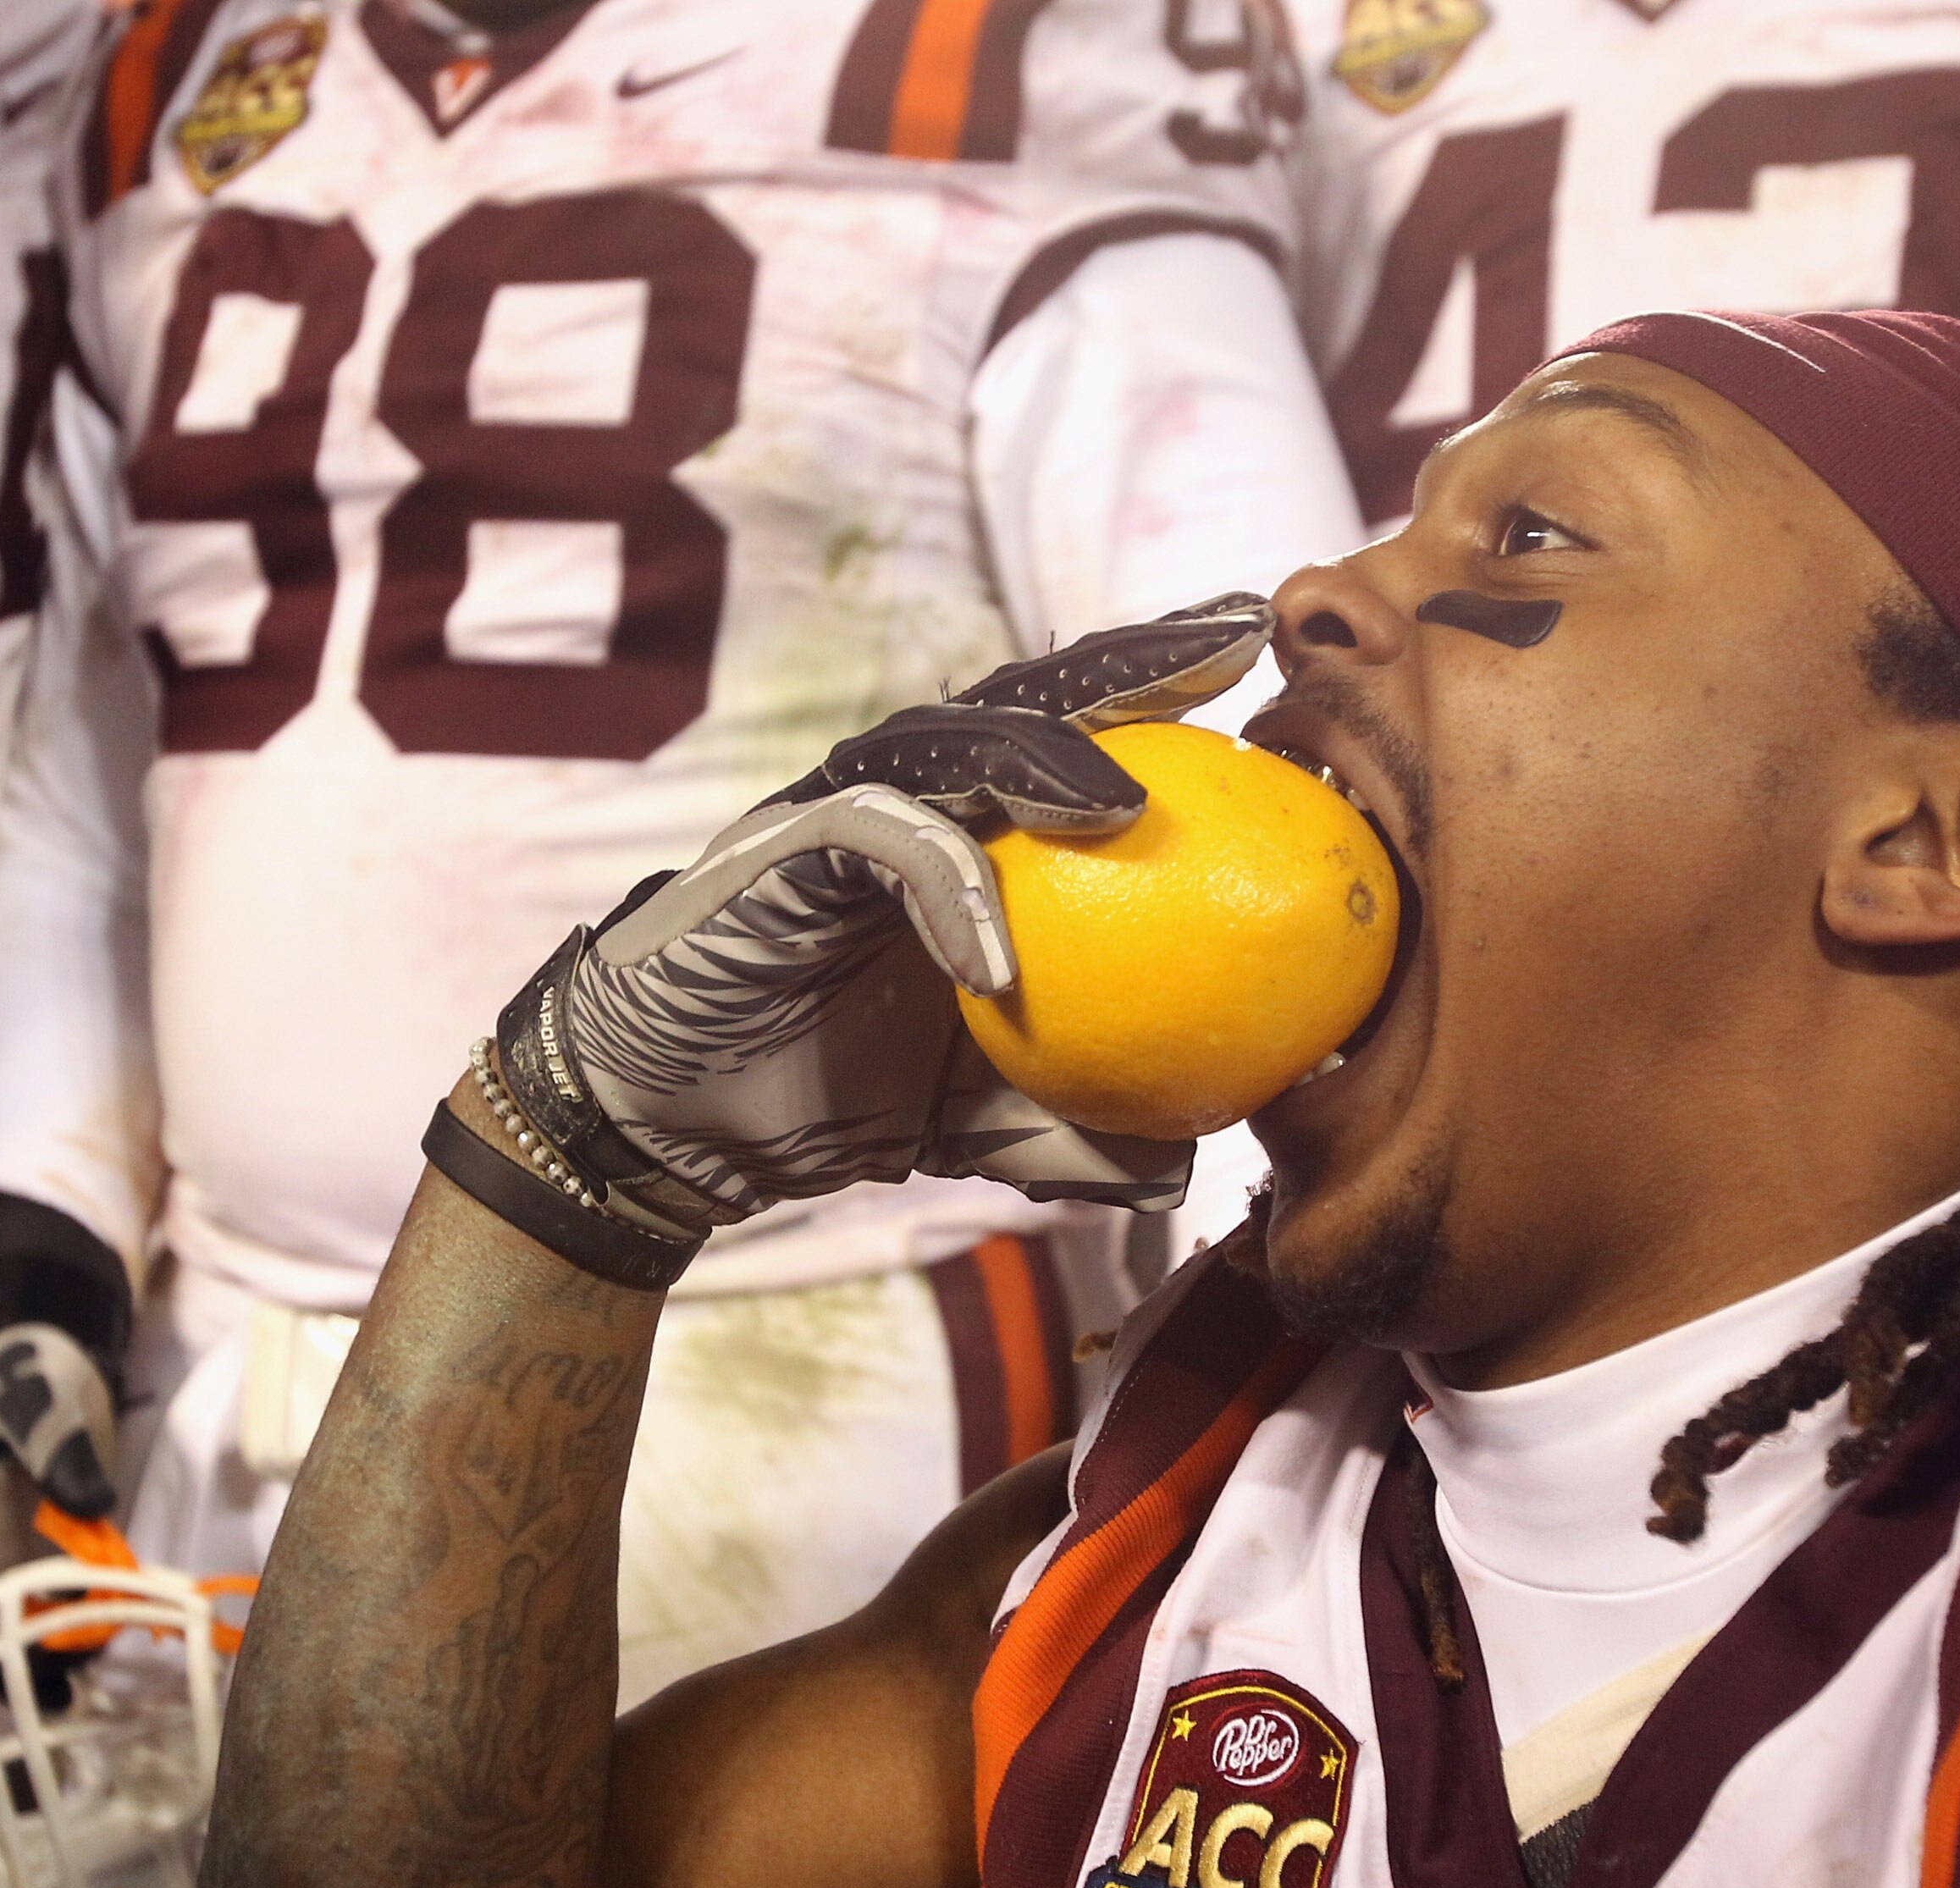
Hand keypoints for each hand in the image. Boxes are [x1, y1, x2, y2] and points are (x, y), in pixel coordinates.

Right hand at [0, 1185, 130, 1659]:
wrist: (32, 1338)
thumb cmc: (23, 1366)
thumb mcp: (38, 1396)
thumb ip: (58, 1446)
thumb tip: (92, 1503)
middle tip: (58, 1693)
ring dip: (30, 1651)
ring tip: (81, 1683)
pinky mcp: (25, 1538)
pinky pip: (34, 1595)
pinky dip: (58, 1625)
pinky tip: (97, 1641)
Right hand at [492, 596, 1273, 1229]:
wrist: (676, 1128)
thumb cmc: (829, 1100)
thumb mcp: (980, 1125)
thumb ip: (1074, 1130)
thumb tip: (1189, 1168)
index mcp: (974, 835)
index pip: (1090, 745)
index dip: (1180, 710)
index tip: (1283, 705)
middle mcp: (916, 797)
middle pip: (1039, 699)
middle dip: (1137, 661)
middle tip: (1235, 647)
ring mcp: (846, 811)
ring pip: (956, 741)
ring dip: (1046, 759)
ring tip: (1130, 803)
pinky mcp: (782, 850)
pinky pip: (875, 838)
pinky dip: (943, 892)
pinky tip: (994, 963)